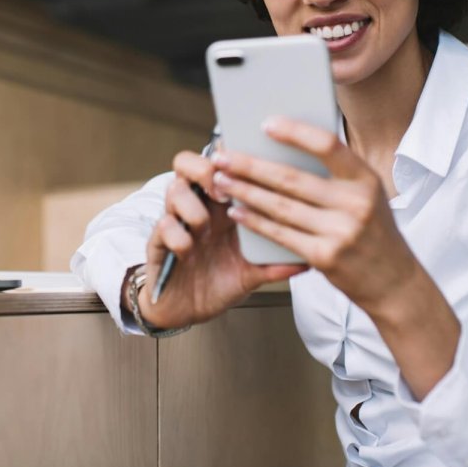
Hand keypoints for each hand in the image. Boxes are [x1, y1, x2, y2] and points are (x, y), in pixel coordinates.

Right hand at [137, 149, 306, 329]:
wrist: (187, 312)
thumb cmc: (219, 282)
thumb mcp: (253, 272)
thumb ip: (276, 264)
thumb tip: (309, 263)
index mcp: (220, 206)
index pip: (218, 164)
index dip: (226, 155)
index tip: (243, 161)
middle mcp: (197, 207)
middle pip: (187, 163)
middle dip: (203, 169)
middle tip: (219, 190)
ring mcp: (176, 222)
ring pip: (174, 189)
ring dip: (192, 207)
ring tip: (204, 228)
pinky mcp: (158, 241)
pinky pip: (163, 226)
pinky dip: (178, 236)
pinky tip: (188, 251)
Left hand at [210, 117, 419, 319]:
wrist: (394, 282)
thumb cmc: (373, 230)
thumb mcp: (366, 194)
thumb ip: (335, 174)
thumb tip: (285, 146)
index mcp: (365, 179)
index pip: (327, 146)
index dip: (295, 133)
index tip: (266, 123)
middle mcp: (355, 203)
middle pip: (291, 178)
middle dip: (250, 166)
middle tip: (222, 156)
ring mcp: (340, 232)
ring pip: (280, 206)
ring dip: (245, 191)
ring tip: (221, 180)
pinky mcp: (325, 258)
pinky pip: (280, 234)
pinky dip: (254, 221)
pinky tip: (237, 211)